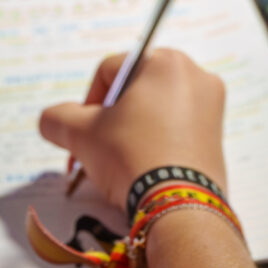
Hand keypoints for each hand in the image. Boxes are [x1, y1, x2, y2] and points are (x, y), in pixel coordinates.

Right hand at [37, 46, 227, 208]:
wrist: (177, 206)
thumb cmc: (131, 157)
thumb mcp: (81, 134)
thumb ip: (57, 118)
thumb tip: (51, 121)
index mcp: (167, 62)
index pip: (111, 71)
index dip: (87, 103)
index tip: (83, 133)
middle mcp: (196, 77)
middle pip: (135, 91)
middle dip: (110, 120)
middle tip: (98, 148)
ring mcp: (212, 108)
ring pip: (155, 113)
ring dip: (130, 133)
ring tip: (118, 163)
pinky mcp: (217, 138)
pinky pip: (175, 132)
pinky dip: (155, 145)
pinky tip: (142, 169)